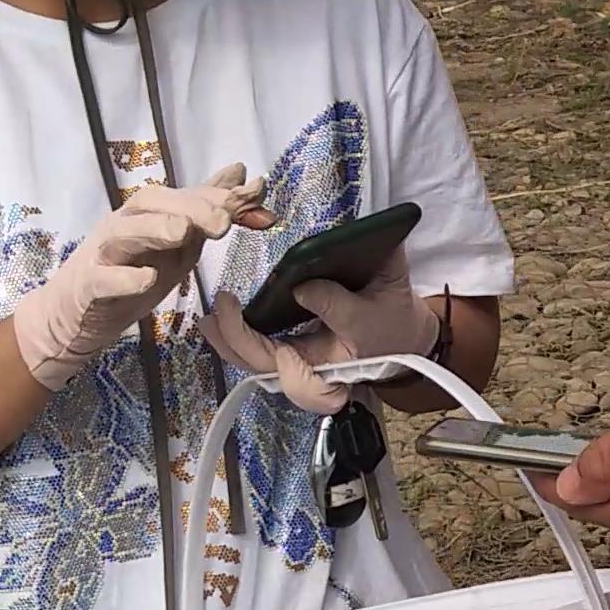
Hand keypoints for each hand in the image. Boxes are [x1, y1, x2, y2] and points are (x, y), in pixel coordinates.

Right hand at [14, 164, 269, 391]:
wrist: (76, 314)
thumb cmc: (129, 271)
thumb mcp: (179, 243)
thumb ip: (209, 212)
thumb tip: (243, 174)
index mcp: (149, 214)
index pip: (184, 194)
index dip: (220, 193)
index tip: (257, 193)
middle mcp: (124, 224)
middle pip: (152, 203)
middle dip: (190, 207)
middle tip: (224, 221)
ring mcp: (104, 253)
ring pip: (125, 232)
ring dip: (155, 229)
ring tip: (183, 232)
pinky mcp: (89, 285)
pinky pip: (103, 278)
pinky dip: (124, 278)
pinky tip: (148, 280)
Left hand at [205, 250, 438, 415]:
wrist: (400, 342)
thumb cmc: (394, 314)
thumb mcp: (392, 283)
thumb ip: (382, 259)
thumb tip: (346, 239)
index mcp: (359, 346)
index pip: (337, 335)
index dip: (322, 311)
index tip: (302, 289)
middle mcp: (328, 366)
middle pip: (279, 370)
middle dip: (246, 341)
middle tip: (227, 305)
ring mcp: (306, 368)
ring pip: (260, 369)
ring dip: (230, 345)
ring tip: (210, 317)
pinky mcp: (289, 362)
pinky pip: (256, 362)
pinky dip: (232, 346)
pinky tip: (214, 323)